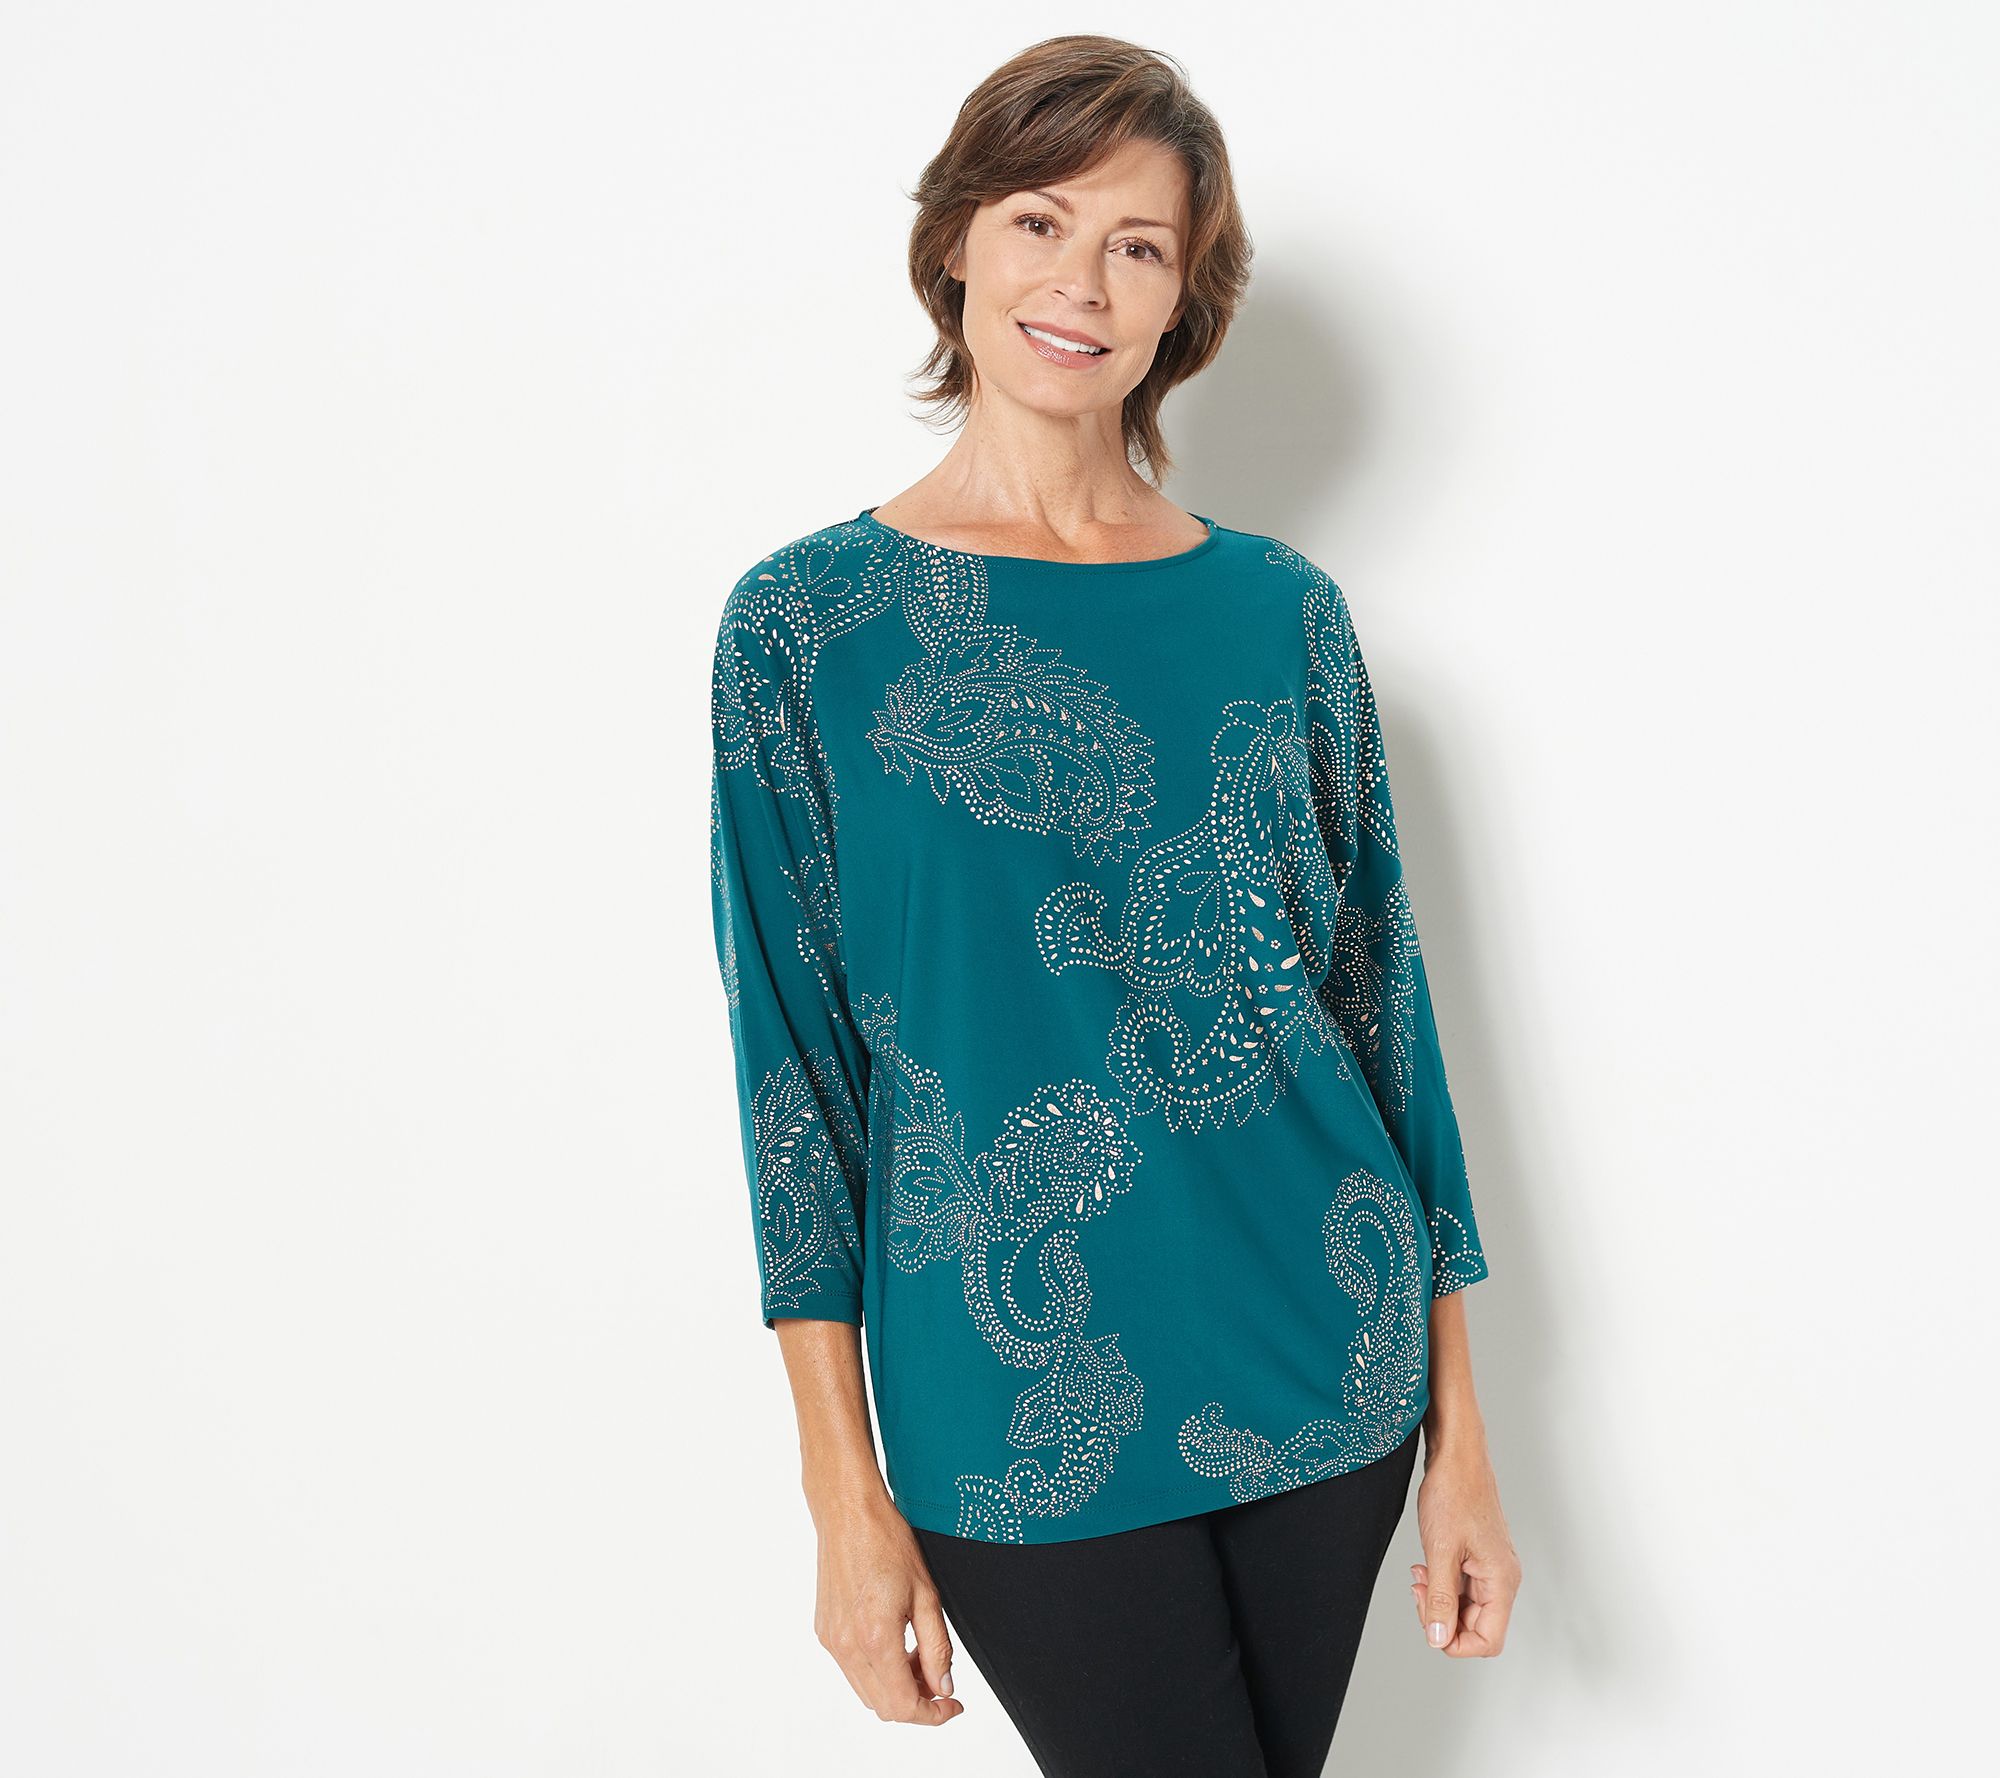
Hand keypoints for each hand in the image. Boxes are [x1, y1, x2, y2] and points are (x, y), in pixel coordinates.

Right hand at [812, 1494, 964, 1724]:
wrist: (847, 1515)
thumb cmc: (887, 1543)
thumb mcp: (927, 1595)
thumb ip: (937, 1648)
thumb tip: (943, 1686)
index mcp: (875, 1639)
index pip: (904, 1706)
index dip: (933, 1715)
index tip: (953, 1705)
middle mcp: (847, 1647)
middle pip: (883, 1707)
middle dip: (917, 1701)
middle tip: (940, 1678)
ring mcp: (831, 1641)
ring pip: (866, 1692)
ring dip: (896, 1687)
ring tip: (918, 1656)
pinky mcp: (825, 1632)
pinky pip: (852, 1669)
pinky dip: (877, 1670)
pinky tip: (895, 1643)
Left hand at [1408, 1433, 1520, 1656]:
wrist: (1456, 1454)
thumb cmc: (1453, 1492)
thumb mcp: (1440, 1550)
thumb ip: (1439, 1598)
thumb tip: (1438, 1639)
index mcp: (1502, 1581)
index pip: (1489, 1641)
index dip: (1456, 1642)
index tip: (1429, 1621)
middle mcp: (1502, 1578)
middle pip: (1475, 1627)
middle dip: (1442, 1618)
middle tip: (1417, 1591)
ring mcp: (1491, 1567)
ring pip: (1465, 1607)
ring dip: (1438, 1599)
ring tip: (1418, 1575)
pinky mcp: (1478, 1557)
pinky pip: (1461, 1587)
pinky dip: (1440, 1583)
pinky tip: (1424, 1567)